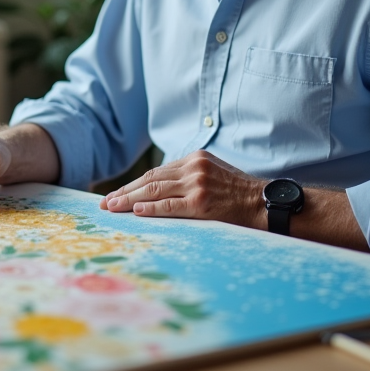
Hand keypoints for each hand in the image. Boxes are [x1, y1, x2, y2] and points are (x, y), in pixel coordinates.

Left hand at [100, 150, 266, 227]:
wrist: (264, 202)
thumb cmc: (239, 193)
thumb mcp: (214, 174)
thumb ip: (190, 176)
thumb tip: (161, 189)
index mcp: (194, 158)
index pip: (157, 172)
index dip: (134, 184)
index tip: (117, 193)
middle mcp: (193, 167)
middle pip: (150, 180)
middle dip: (125, 192)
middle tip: (105, 202)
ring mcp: (197, 184)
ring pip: (154, 191)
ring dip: (129, 200)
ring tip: (112, 208)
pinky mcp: (201, 202)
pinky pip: (168, 206)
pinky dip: (149, 209)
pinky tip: (134, 212)